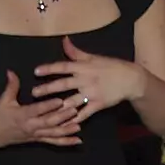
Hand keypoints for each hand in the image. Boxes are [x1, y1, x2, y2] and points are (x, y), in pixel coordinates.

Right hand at [0, 69, 81, 149]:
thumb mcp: (3, 100)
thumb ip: (11, 86)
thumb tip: (11, 71)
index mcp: (21, 115)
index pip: (37, 110)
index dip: (48, 106)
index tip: (60, 100)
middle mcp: (30, 126)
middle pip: (48, 122)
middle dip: (62, 117)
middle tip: (75, 109)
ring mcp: (35, 135)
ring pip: (53, 133)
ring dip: (66, 130)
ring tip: (79, 125)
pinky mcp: (38, 140)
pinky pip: (53, 142)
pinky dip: (66, 142)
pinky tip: (77, 141)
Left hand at [32, 37, 147, 123]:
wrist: (130, 79)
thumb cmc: (111, 66)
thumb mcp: (93, 57)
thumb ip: (76, 52)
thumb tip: (64, 40)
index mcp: (83, 67)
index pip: (63, 67)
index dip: (49, 69)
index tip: (36, 72)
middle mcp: (85, 80)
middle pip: (63, 85)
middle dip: (48, 89)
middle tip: (34, 93)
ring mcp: (91, 93)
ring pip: (72, 101)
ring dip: (59, 106)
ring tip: (46, 111)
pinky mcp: (98, 104)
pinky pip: (85, 113)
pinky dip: (76, 118)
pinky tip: (67, 124)